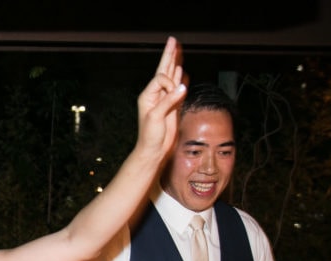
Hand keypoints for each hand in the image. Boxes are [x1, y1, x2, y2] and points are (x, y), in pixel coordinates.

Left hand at [134, 37, 186, 160]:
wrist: (154, 150)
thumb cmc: (150, 136)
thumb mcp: (156, 117)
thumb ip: (168, 101)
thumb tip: (183, 87)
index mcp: (148, 95)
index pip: (161, 78)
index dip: (170, 83)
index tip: (175, 95)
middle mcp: (155, 94)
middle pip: (164, 70)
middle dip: (169, 55)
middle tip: (173, 40)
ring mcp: (164, 99)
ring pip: (172, 76)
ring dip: (175, 63)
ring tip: (177, 49)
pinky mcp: (173, 105)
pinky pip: (178, 88)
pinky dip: (181, 77)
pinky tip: (182, 70)